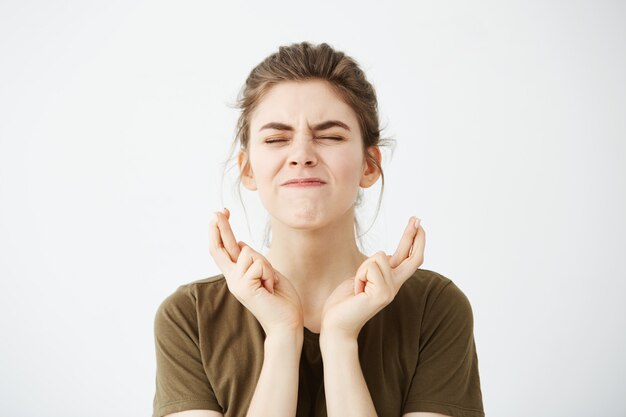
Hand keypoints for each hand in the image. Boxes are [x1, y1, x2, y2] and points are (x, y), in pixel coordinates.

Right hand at [208, 208, 303, 335]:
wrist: (287, 323)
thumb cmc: (282, 300)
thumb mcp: (268, 273)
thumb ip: (254, 261)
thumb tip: (242, 245)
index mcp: (239, 275)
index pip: (226, 249)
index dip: (222, 230)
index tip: (222, 213)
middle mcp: (233, 279)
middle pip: (221, 248)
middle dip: (221, 227)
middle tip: (218, 210)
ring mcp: (237, 283)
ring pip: (249, 253)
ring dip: (266, 266)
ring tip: (271, 284)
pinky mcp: (244, 287)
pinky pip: (258, 264)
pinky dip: (269, 274)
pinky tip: (271, 289)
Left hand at [320, 216, 424, 339]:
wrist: (336, 324)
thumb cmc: (345, 302)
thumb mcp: (362, 278)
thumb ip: (375, 268)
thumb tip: (384, 254)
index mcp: (390, 281)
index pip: (408, 258)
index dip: (413, 240)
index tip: (417, 224)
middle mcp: (395, 286)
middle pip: (412, 256)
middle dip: (413, 234)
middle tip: (417, 217)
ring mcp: (390, 291)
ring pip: (378, 257)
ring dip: (362, 269)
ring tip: (357, 287)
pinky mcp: (382, 294)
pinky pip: (370, 267)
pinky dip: (359, 276)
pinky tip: (356, 292)